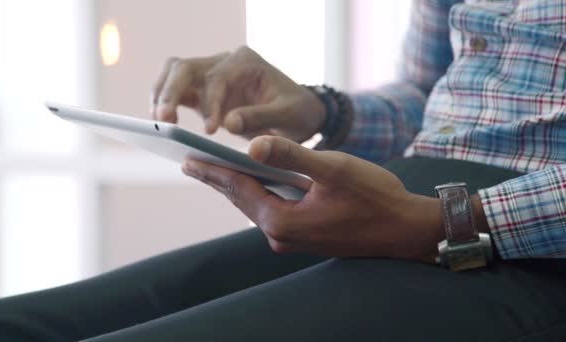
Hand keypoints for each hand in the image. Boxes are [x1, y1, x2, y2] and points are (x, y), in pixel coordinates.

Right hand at [150, 46, 325, 141]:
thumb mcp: (288, 116)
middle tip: (164, 121)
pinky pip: (176, 91)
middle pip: (185, 67)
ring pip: (174, 74)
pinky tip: (162, 125)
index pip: (217, 77)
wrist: (298, 113)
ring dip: (162, 97)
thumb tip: (228, 123)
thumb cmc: (296, 112)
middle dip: (171, 92)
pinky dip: (165, 104)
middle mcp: (224, 63)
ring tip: (159, 124)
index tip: (210, 130)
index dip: (210, 102)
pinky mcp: (203, 93)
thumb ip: (261, 117)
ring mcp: (210, 76)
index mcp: (245, 62)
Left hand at [182, 136, 445, 261]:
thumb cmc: (375, 198)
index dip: (212, 171)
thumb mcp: (333, 169)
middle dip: (217, 180)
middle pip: (242, 200)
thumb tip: (252, 146)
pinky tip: (255, 184)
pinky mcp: (306, 236)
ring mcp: (294, 239)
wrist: (406, 230)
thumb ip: (291, 156)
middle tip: (190, 164)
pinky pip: (273, 212)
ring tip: (215, 171)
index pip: (238, 190)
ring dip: (238, 187)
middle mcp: (282, 235)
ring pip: (257, 206)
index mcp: (283, 221)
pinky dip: (259, 195)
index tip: (188, 160)